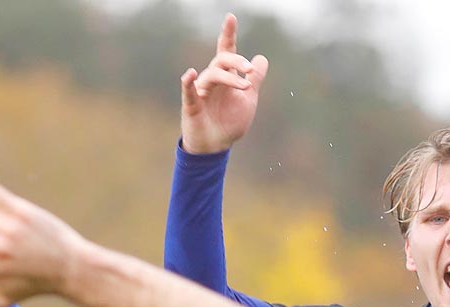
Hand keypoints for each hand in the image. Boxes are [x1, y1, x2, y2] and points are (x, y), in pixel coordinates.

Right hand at [180, 13, 269, 153]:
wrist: (217, 146)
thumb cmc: (229, 122)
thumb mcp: (248, 100)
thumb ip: (255, 80)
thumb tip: (261, 58)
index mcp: (226, 76)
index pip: (226, 50)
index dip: (228, 34)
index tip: (231, 17)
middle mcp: (213, 80)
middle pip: (221, 60)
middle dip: (236, 60)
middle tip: (250, 69)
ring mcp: (201, 91)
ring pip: (213, 75)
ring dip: (230, 79)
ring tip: (246, 87)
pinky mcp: (191, 105)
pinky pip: (189, 91)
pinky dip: (189, 82)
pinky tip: (190, 73)